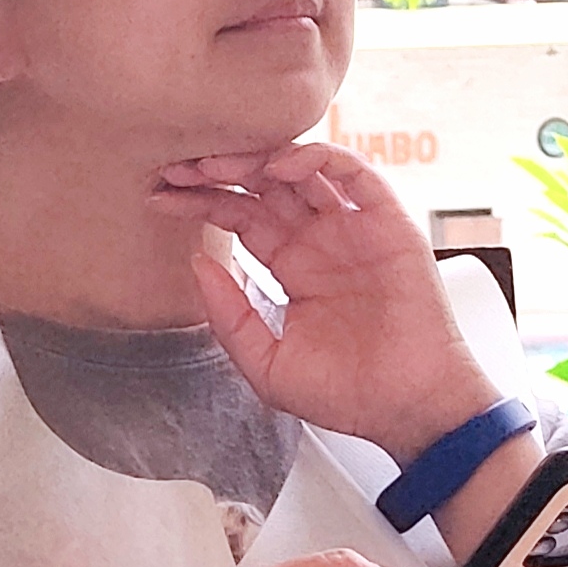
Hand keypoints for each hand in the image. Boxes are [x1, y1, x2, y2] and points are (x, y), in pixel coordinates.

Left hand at [151, 142, 501, 458]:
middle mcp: (320, 239)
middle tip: (177, 168)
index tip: (161, 196)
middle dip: (219, 171)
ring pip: (302, 169)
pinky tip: (279, 165)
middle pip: (263, 185)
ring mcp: (353, 227)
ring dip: (257, 158)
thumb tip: (196, 261)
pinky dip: (318, 158)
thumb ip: (229, 315)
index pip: (241, 215)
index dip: (203, 200)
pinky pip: (353, 172)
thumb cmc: (346, 394)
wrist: (406, 408)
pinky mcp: (388, 222)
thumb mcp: (266, 363)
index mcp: (293, 266)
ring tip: (216, 164)